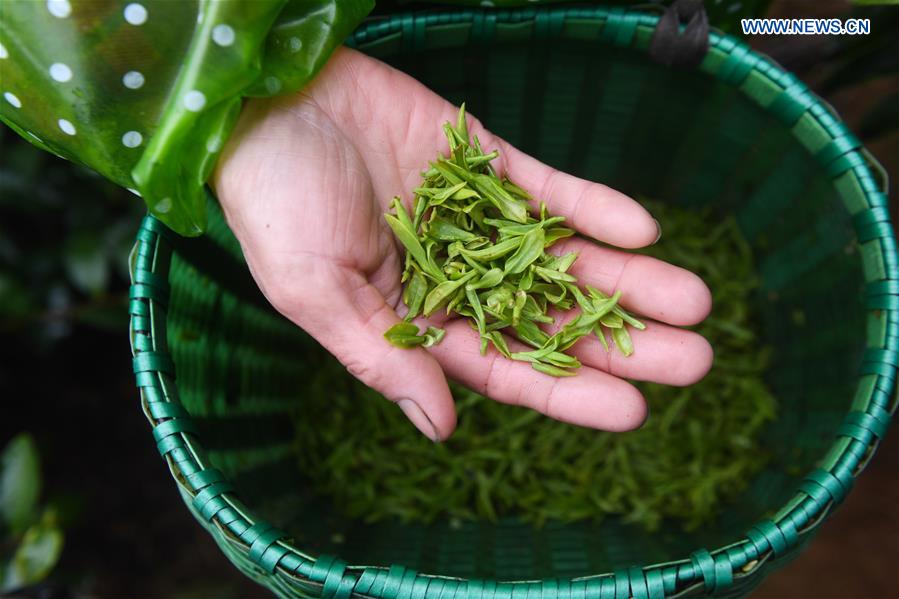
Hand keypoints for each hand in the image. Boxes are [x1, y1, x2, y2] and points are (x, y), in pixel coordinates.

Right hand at [212, 48, 712, 440]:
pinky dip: (592, 207)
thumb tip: (441, 427)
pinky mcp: (483, 159)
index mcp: (414, 319)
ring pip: (563, 256)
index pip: (503, 366)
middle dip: (621, 341)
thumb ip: (379, 356)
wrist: (264, 102)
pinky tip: (644, 229)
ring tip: (697, 300)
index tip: (635, 411)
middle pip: (551, 317)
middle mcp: (455, 275)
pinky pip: (546, 188)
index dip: (568, 391)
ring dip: (628, 278)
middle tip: (696, 361)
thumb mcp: (313, 291)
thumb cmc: (271, 203)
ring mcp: (475, 217)